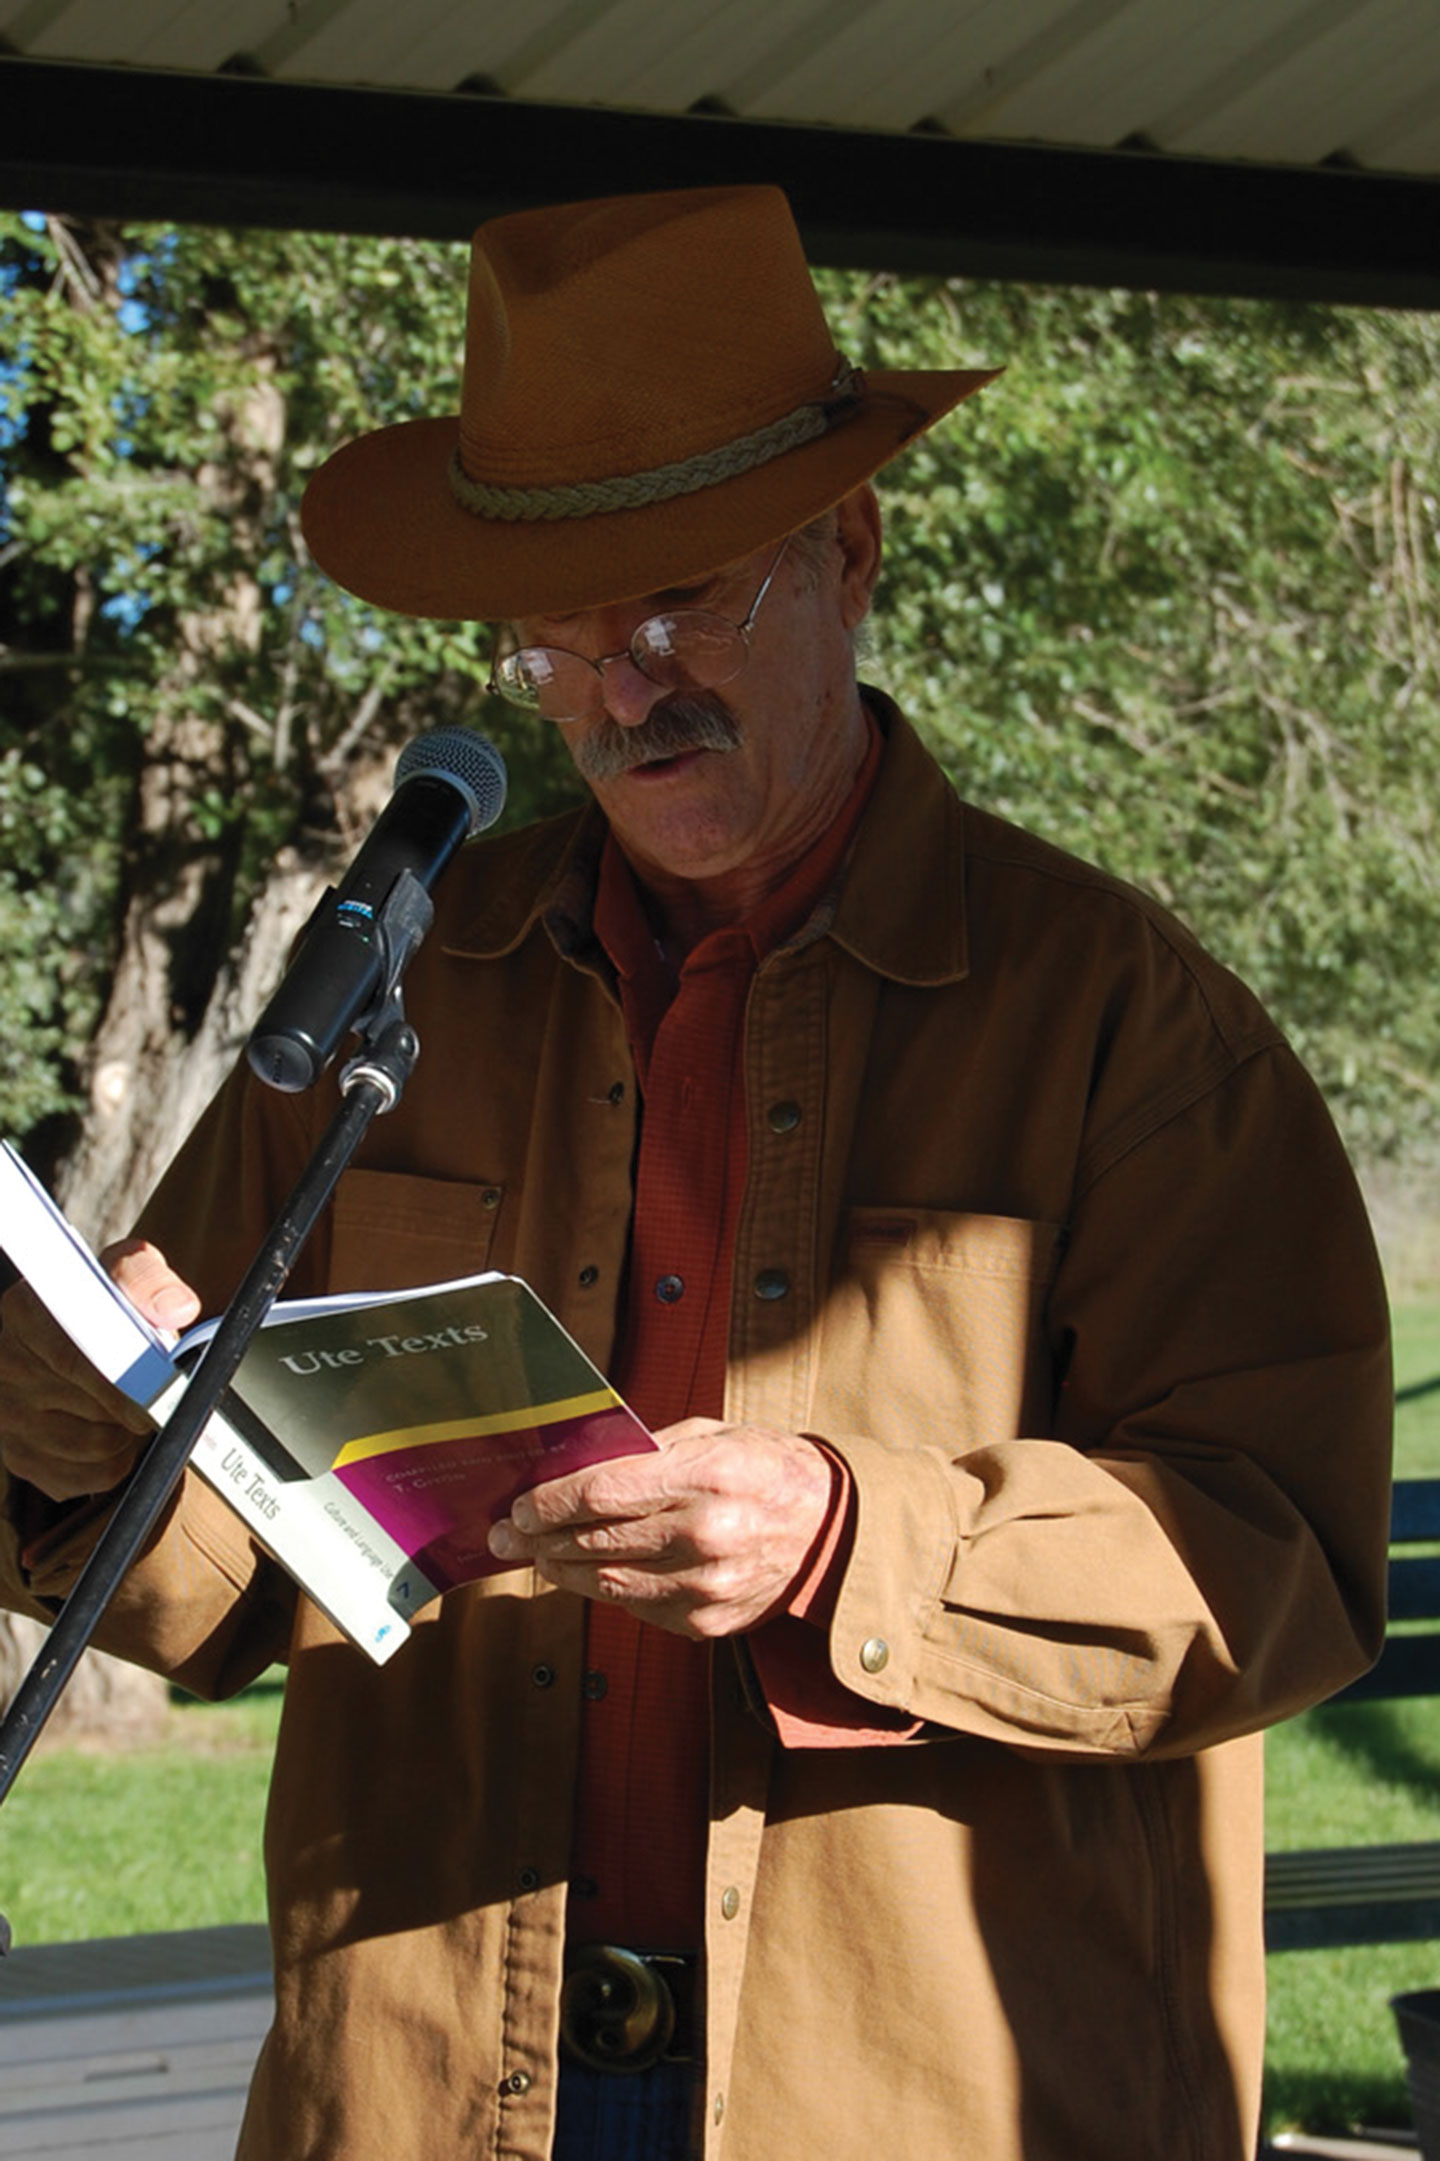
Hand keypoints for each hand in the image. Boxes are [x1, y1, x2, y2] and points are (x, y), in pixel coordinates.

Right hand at [0, 1241, 199, 1500]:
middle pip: (99, 1410)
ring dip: (132, 1432)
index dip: (132, 1380)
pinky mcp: (23, 1460)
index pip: (79, 1360)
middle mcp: (6, 1368)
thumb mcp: (124, 1273)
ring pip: (101, 1447)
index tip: (167, 1384)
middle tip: (157, 1387)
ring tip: (131, 1403)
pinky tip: (113, 1427)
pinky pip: (95, 1475)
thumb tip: (175, 1308)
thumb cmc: (102, 1305)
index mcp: (24, 1314)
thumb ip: (148, 1281)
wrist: (74, 1336)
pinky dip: (119, 1458)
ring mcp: (9, 1420)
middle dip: (142, 1402)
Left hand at [487, 1418, 835, 1637]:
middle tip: (509, 1532)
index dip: (552, 1502)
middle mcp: (707, 1534)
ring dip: (562, 1569)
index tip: (522, 1504)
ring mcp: (708, 1585)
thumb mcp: (712, 1436)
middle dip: (542, 1538)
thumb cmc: (764, 1469)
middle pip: (597, 1542)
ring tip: (536, 1555)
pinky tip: (587, 1574)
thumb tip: (572, 1466)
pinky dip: (606, 1590)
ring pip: (609, 1583)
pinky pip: (637, 1608)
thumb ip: (646, 1451)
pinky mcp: (709, 1622)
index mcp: (708, 1475)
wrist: (830, 1529)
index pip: (605, 1491)